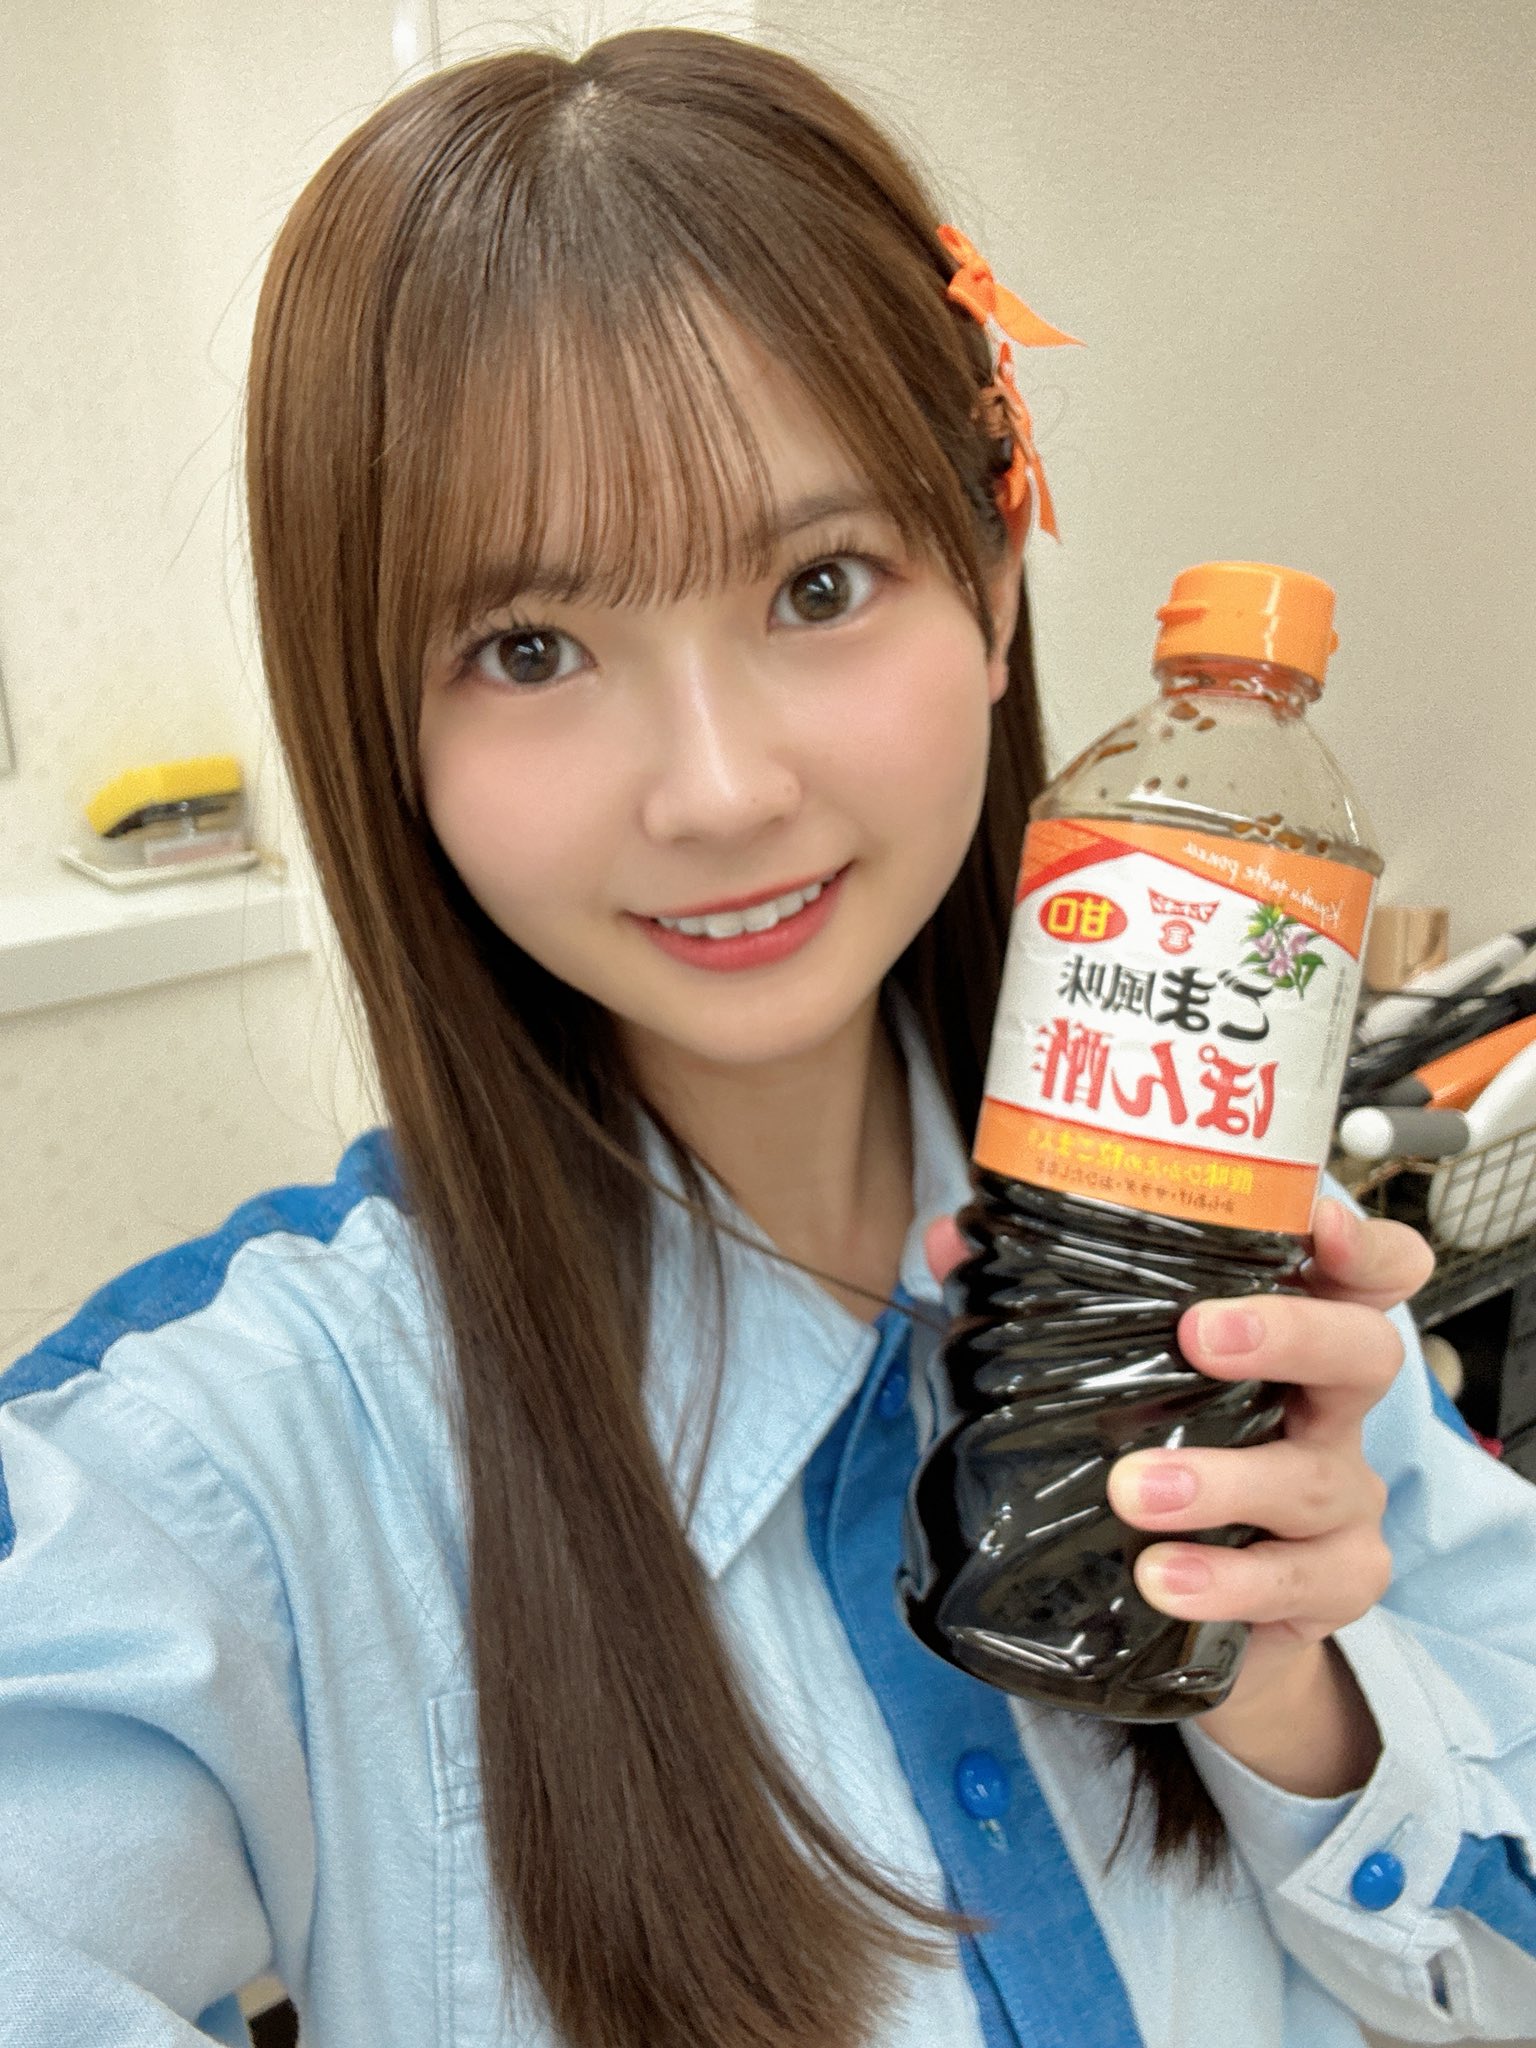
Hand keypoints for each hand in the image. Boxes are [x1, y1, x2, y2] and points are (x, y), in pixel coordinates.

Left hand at [923, 1198, 1433, 1733]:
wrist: (1196, 1607)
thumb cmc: (1155, 1451)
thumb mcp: (1104, 1376)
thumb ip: (1033, 1299)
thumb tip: (948, 1236)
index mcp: (1290, 1337)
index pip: (1367, 1272)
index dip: (1358, 1240)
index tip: (1314, 1223)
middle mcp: (1330, 1408)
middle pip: (1365, 1351)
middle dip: (1292, 1334)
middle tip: (1199, 1336)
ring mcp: (1341, 1497)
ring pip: (1318, 1478)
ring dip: (1225, 1481)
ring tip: (1135, 1493)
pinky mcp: (1333, 1584)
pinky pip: (1304, 1582)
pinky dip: (1232, 1582)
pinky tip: (1166, 1579)